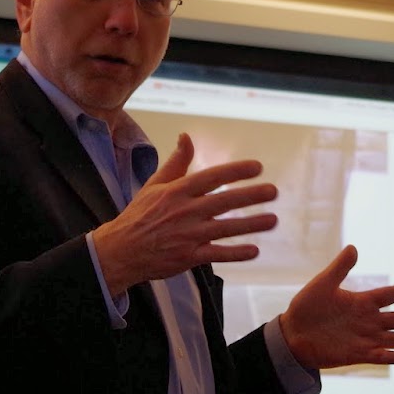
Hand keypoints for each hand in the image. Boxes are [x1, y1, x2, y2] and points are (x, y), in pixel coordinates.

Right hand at [92, 133, 276, 294]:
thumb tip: (186, 136)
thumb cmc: (139, 215)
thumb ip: (176, 162)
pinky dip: (236, 254)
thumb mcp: (154, 184)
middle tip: (273, 191)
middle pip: (223, 202)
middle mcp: (185, 212)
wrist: (120, 250)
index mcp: (177, 192)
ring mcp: (187, 236)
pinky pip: (217, 254)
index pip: (211, 177)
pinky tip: (254, 250)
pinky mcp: (188, 257)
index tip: (257, 167)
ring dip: (251, 225)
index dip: (235, 171)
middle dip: (250, 196)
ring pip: (225, 229)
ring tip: (272, 220)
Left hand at [278, 245, 393, 369]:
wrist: (291, 336)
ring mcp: (365, 339)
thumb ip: (339, 268)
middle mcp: (368, 320)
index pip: (392, 295)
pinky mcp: (357, 355)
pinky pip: (380, 356)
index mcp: (362, 301)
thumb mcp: (322, 284)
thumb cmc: (305, 308)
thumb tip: (353, 248)